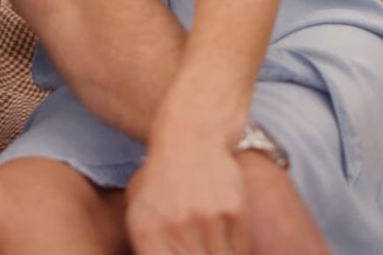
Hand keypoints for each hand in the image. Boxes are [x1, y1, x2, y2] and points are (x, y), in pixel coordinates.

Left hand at [126, 142, 248, 254]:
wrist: (188, 138)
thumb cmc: (162, 184)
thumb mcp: (141, 214)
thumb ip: (150, 250)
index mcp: (147, 231)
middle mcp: (175, 226)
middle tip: (202, 248)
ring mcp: (205, 217)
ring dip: (219, 254)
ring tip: (209, 241)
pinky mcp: (232, 209)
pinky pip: (240, 249)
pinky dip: (237, 250)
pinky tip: (228, 238)